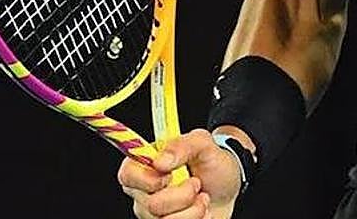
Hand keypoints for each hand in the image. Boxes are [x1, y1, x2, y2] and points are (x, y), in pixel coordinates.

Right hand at [118, 128, 242, 218]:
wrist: (230, 187)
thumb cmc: (212, 163)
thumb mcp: (204, 144)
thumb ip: (182, 145)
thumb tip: (159, 162)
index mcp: (146, 166)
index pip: (126, 175)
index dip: (147, 180)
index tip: (169, 176)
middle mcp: (144, 193)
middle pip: (150, 206)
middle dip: (183, 195)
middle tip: (196, 183)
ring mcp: (154, 215)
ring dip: (194, 210)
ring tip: (203, 197)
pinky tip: (203, 211)